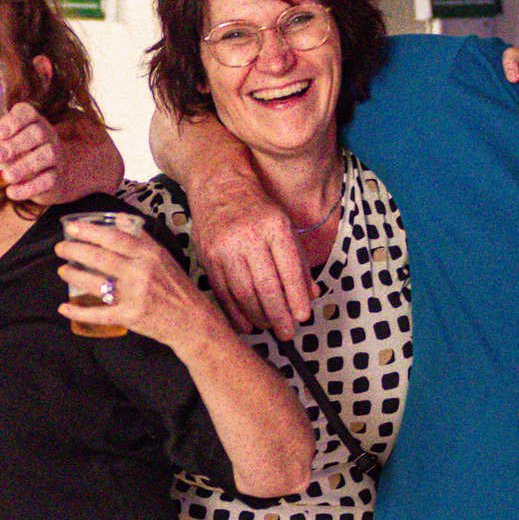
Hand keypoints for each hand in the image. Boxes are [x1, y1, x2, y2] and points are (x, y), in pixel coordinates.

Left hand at [0, 104, 64, 203]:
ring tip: (6, 176)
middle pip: (38, 133)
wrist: (52, 173)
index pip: (27, 112)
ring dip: (24, 166)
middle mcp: (46, 135)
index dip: (14, 120)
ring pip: (46, 156)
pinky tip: (12, 192)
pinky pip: (48, 181)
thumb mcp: (7, 134)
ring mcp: (55, 156)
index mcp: (32, 121)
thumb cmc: (21, 149)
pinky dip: (29, 188)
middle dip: (16, 144)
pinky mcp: (57, 177)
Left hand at [54, 215, 222, 347]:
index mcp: (149, 254)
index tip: (72, 228)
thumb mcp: (163, 256)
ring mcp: (135, 295)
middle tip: (60, 247)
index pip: (114, 237)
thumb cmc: (176, 286)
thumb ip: (141, 237)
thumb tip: (120, 218)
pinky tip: (64, 307)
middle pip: (100, 257)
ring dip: (74, 275)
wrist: (193, 321)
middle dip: (75, 251)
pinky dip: (79, 311)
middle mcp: (141, 272)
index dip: (89, 231)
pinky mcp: (130, 316)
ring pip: (96, 282)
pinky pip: (99, 313)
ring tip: (62, 270)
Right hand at [184, 171, 313, 338]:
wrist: (219, 187)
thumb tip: (311, 295)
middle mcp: (248, 236)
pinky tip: (246, 323)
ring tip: (269, 327)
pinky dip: (234, 312)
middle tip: (287, 332)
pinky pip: (222, 291)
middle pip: (265, 285)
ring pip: (243, 292)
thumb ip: (299, 262)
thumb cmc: (255, 208)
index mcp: (274, 226)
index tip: (302, 316)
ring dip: (258, 315)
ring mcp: (225, 247)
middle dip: (278, 314)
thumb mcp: (286, 226)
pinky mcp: (207, 257)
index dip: (296, 297)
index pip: (289, 269)